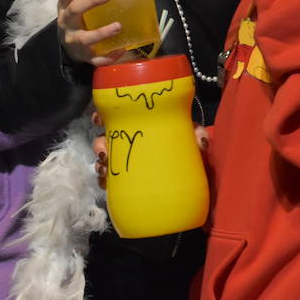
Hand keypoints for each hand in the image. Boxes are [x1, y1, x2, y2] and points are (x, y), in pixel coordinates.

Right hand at [57, 0, 125, 65]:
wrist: (69, 49)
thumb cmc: (79, 21)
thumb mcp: (78, 7)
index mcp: (65, 7)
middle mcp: (67, 24)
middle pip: (74, 10)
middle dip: (91, 1)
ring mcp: (74, 41)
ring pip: (85, 38)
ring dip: (102, 32)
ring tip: (118, 26)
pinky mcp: (84, 56)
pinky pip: (95, 58)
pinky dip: (108, 56)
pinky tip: (121, 50)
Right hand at [93, 117, 207, 186]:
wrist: (192, 175)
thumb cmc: (189, 148)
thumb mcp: (192, 138)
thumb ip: (197, 135)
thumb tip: (201, 142)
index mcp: (143, 126)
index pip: (118, 116)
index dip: (103, 116)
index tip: (98, 119)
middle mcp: (132, 142)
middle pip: (106, 139)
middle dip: (99, 144)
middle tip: (104, 151)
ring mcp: (127, 162)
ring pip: (105, 160)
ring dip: (101, 164)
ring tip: (106, 169)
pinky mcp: (126, 182)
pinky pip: (110, 181)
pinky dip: (105, 181)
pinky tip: (106, 183)